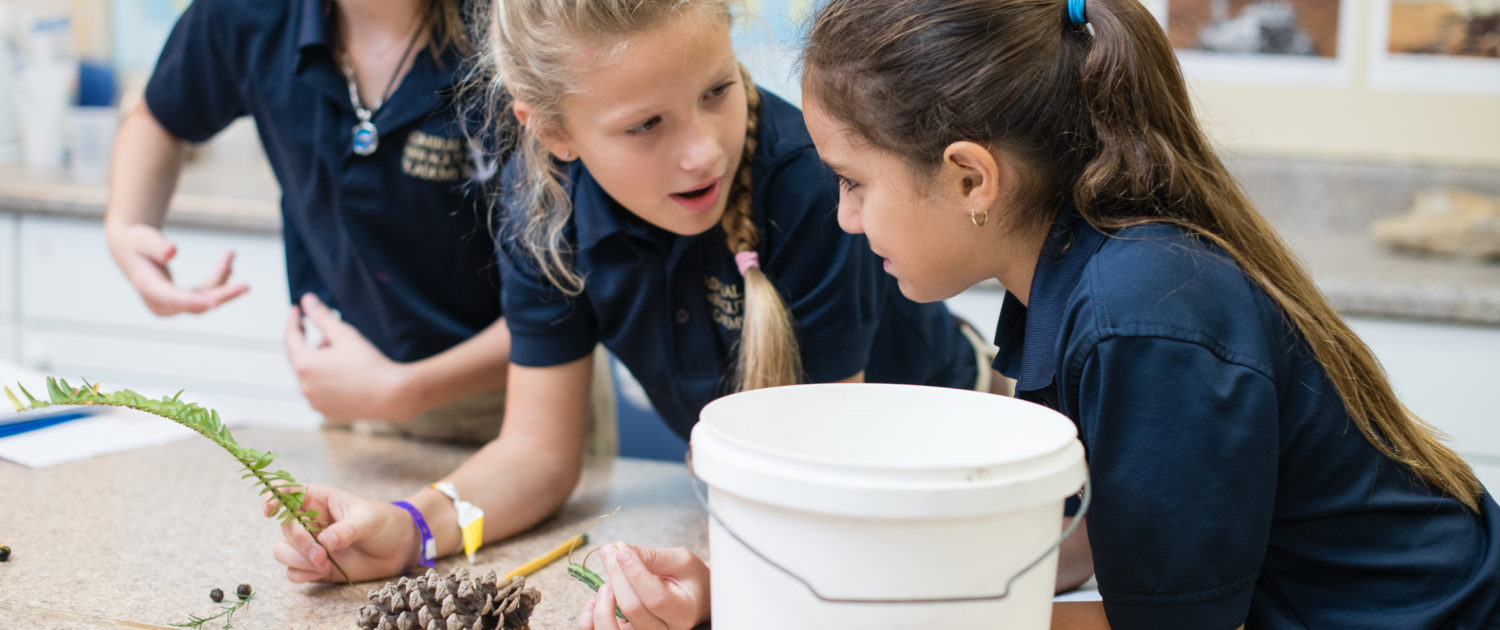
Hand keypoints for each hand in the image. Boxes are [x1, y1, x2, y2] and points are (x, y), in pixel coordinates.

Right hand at [108, 224, 248, 314]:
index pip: (173, 299)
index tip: (214, 303)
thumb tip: (172, 252)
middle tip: (246, 286)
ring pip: (205, 301)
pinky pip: (205, 295)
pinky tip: (229, 264)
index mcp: (149, 289)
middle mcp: (160, 304)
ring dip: (223, 282)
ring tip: (231, 255)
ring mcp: (171, 306)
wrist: (129, 250)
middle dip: (222, 295)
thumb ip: (157, 246)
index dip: (193, 302)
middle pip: (196, 305)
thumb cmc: (137, 241)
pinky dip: (218, 281)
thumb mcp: (143, 238)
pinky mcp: (181, 302)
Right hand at [265, 484, 415, 582]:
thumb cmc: (384, 523)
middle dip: (300, 544)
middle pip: (285, 528)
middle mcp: (309, 521)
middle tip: (322, 555)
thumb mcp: (369, 520)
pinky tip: (325, 571)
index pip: (287, 491)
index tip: (269, 509)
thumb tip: (324, 541)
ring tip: (325, 564)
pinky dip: (304, 574)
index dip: (273, 496)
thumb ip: (346, 530)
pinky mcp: (314, 565)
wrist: (398, 547)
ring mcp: (310, 543)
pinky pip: (293, 572)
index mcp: (319, 499)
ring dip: (299, 561)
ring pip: (283, 552)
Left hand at [284, 293, 412, 422]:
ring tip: (341, 354)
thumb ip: (322, 316)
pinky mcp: (327, 413)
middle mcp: (304, 387)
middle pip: (299, 358)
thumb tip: (307, 300)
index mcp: (305, 365)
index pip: (290, 338)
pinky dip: (326, 381)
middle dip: (309, 343)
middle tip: (327, 332)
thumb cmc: (369, 364)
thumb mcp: (345, 334)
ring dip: (319, 363)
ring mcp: (315, 403)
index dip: (293, 321)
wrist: (392, 396)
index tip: (297, 309)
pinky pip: (320, 392)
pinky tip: (345, 375)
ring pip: (310, 376)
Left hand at [579, 543, 709, 629]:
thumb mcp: (681, 561)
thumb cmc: (688, 579)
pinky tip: (593, 602)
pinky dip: (589, 621)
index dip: (635, 572)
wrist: (693, 601)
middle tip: (610, 551)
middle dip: (616, 576)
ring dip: (602, 603)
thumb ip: (652, 556)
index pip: (655, 597)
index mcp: (682, 612)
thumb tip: (620, 551)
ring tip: (605, 582)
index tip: (622, 550)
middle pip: (633, 609)